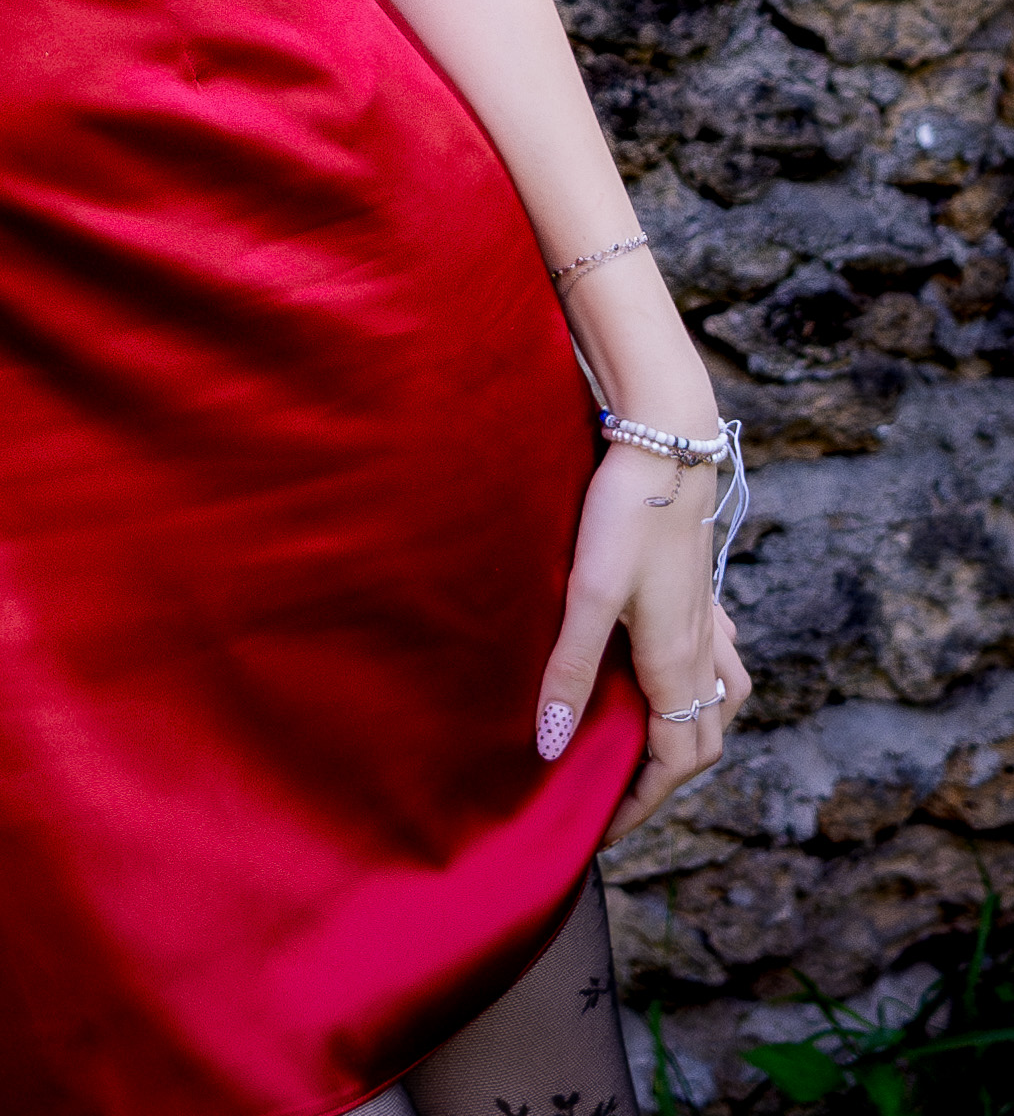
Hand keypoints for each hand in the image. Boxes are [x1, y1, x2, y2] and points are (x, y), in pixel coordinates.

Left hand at [534, 437, 751, 842]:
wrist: (667, 442)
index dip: (640, 805)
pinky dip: (709, 679)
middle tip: (620, 795)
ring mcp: (710, 616)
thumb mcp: (588, 596)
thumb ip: (570, 670)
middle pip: (704, 741)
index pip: (673, 763)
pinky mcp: (703, 586)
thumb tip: (549, 746)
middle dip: (668, 780)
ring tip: (653, 742)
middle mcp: (704, 649)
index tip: (604, 832)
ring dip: (695, 732)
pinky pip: (722, 654)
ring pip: (724, 699)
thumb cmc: (626, 515)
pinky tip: (681, 662)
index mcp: (676, 664)